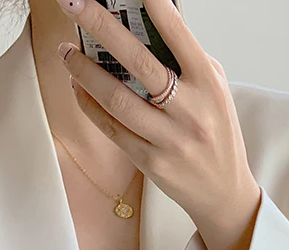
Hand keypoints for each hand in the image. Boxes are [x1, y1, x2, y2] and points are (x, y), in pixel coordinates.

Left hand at [54, 0, 261, 249]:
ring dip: (85, 72)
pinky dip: (90, 106)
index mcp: (208, 83)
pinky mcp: (151, 162)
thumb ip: (187, 60)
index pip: (178, 36)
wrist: (223, 192)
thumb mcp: (214, 90)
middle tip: (75, 4)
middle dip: (103, 28)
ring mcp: (169, 139)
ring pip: (118, 99)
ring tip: (65, 51)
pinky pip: (113, 129)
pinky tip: (76, 88)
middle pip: (139, 62)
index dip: (154, 7)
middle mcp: (190, 110)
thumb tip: (149, 23)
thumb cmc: (215, 132)